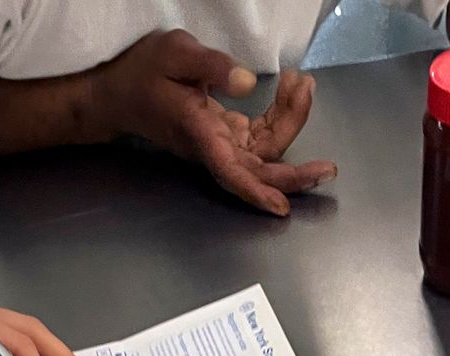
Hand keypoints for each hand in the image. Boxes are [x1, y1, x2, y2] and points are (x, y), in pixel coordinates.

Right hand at [96, 30, 336, 215]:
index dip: (256, 191)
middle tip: (329, 167)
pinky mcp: (226, 133)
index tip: (281, 207)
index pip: (230, 170)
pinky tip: (291, 86)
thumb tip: (248, 83)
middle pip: (258, 171)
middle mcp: (212, 146)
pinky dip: (282, 114)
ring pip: (266, 150)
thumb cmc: (143, 73)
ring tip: (302, 82)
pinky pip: (262, 135)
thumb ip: (211, 66)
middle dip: (294, 174)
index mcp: (198, 133)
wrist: (120, 93)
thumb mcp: (174, 53)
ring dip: (292, 122)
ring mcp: (221, 142)